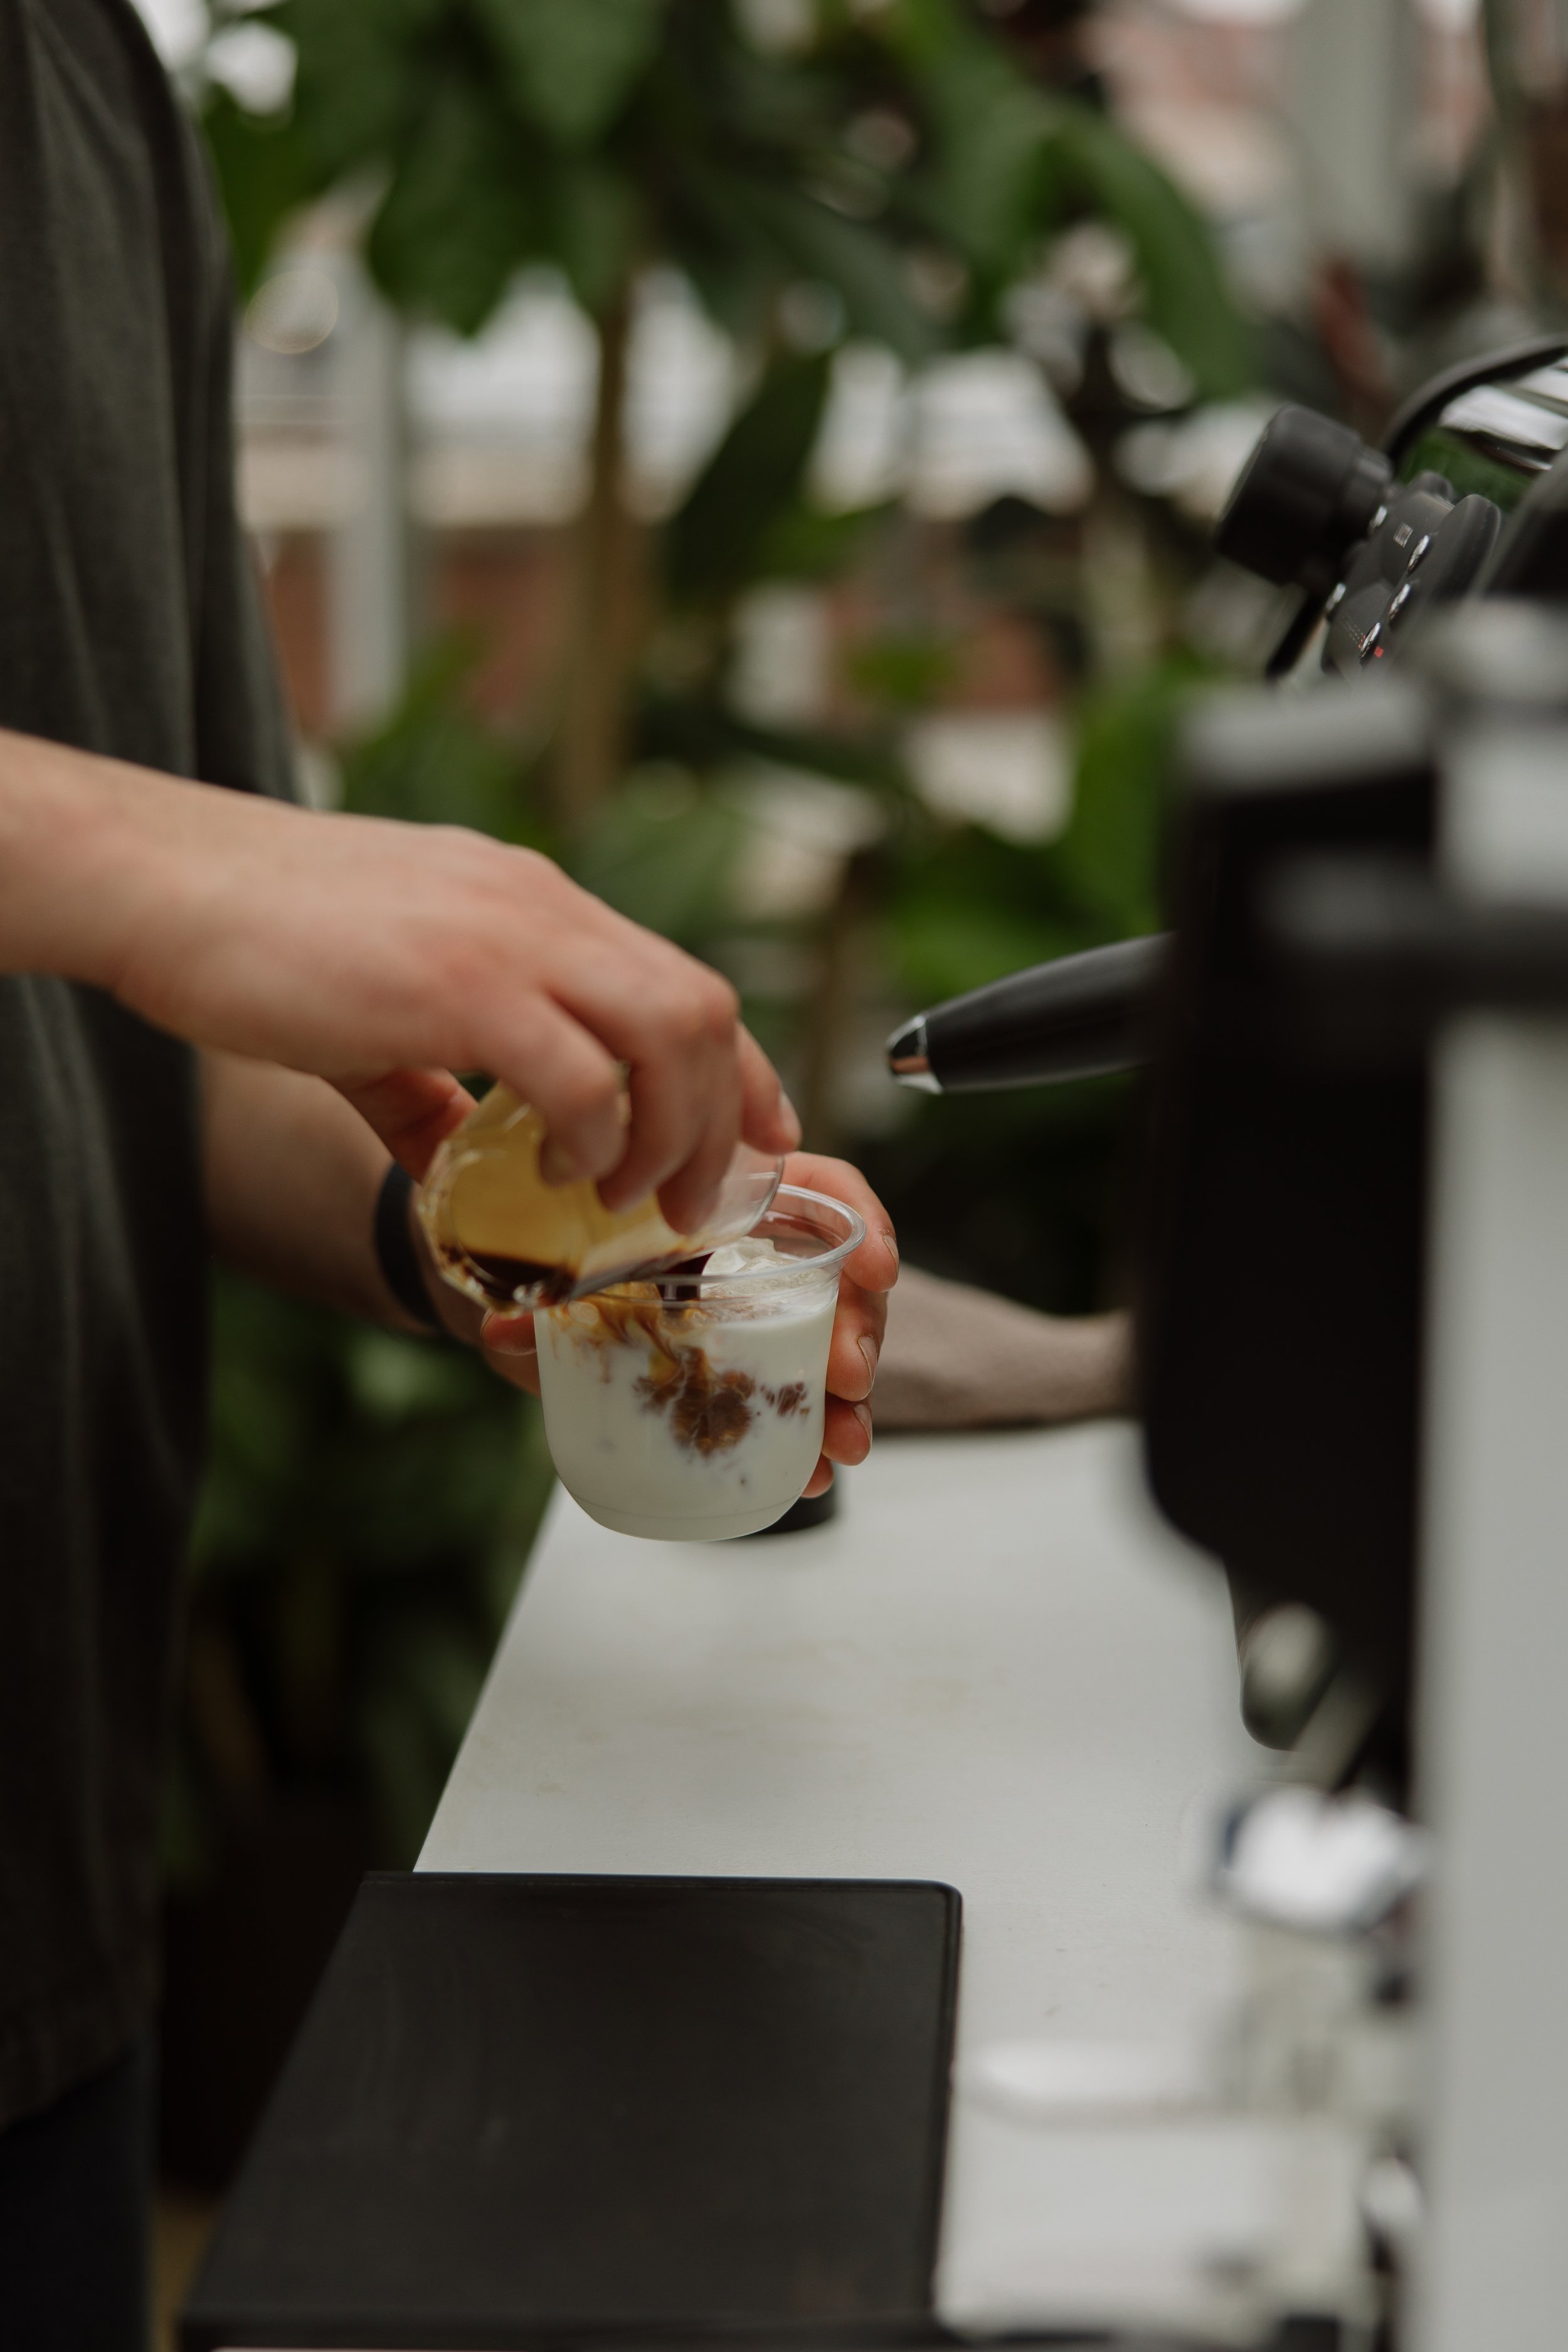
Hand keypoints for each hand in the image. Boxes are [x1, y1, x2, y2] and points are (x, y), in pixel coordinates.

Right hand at [1, 732, 797, 1230]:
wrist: (167, 884)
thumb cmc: (259, 939)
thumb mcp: (379, 1007)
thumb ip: (433, 1084)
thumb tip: (454, 1161)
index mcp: (534, 905)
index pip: (684, 981)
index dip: (744, 1071)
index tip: (761, 1143)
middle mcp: (542, 909)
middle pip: (703, 1007)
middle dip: (725, 1119)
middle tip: (696, 1204)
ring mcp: (508, 937)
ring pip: (670, 1030)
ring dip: (674, 1132)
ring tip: (633, 1199)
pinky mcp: (459, 982)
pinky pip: (580, 1071)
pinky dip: (594, 1137)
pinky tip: (559, 1177)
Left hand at [475, 1152, 898, 1499]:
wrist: (520, 1288)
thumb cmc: (548, 1251)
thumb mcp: (544, 1267)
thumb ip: (535, 1298)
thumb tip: (509, 1330)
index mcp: (722, 1197)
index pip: (819, 1188)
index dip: (860, 1221)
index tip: (876, 1271)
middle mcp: (752, 1250)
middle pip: (839, 1276)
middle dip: (860, 1330)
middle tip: (848, 1376)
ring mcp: (756, 1312)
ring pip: (830, 1344)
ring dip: (847, 1398)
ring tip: (843, 1444)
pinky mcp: (745, 1368)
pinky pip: (795, 1395)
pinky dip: (810, 1434)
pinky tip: (813, 1471)